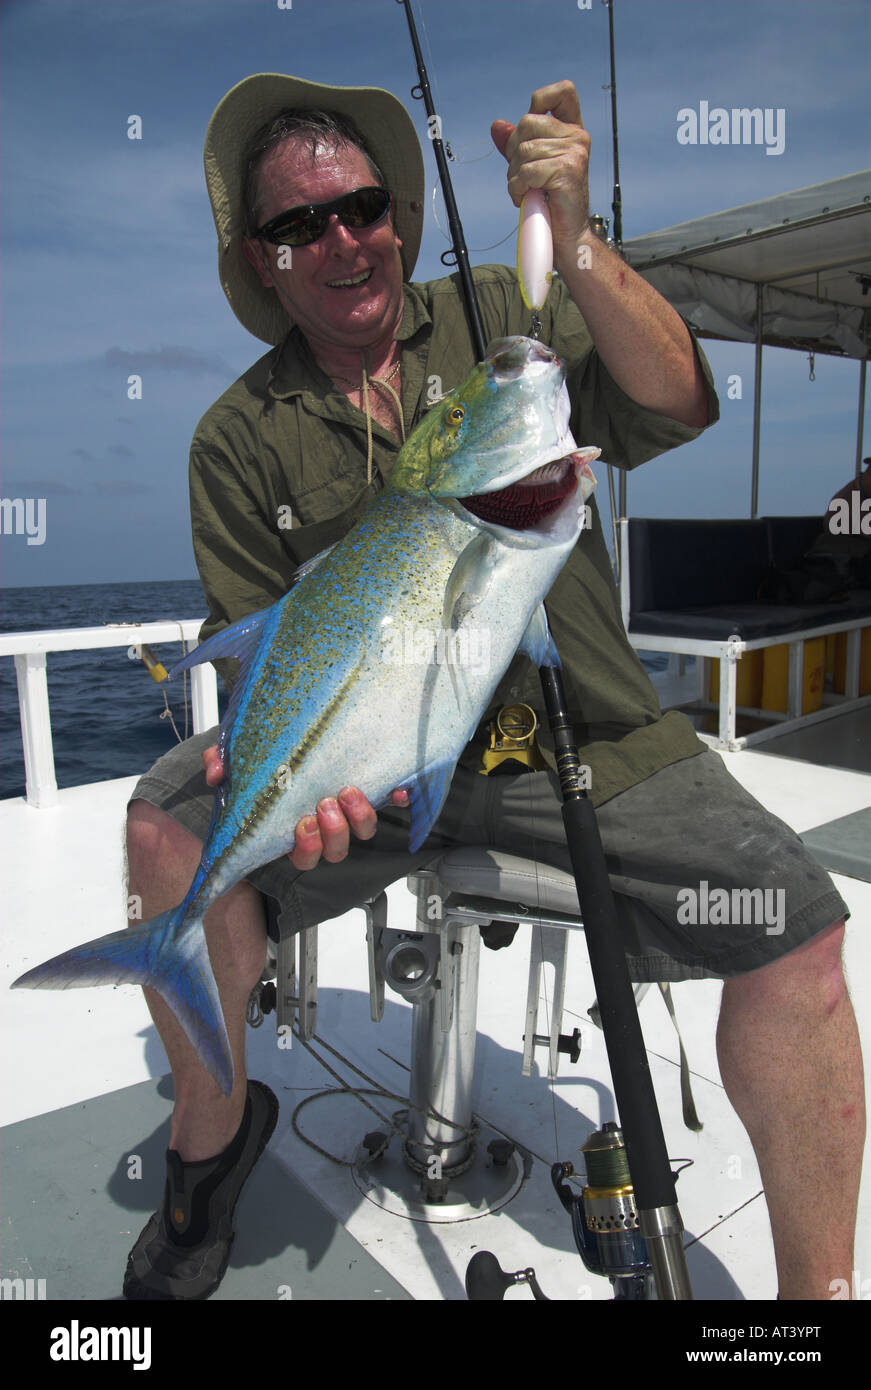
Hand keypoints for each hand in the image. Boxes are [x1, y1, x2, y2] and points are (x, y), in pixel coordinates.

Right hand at [201, 746, 408, 870]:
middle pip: (336, 849)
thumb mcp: (239, 761)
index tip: (303, 824)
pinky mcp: (371, 791)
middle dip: (334, 832)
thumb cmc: (267, 764)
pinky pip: (391, 801)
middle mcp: (325, 827)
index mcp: (295, 830)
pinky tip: (398, 787)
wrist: (290, 740)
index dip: (307, 848)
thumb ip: (221, 764)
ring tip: (349, 792)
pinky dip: (397, 796)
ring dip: (359, 817)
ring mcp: (349, 812)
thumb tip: (216, 771)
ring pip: (361, 832)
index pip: (304, 856)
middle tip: (326, 806)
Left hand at [491, 79, 591, 263]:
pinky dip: (518, 188)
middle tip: (523, 176)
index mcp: (572, 130)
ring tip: (527, 190)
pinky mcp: (567, 171)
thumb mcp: (530, 166)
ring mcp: (574, 152)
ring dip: (515, 175)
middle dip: (513, 152)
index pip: (562, 91)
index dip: (540, 100)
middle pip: (527, 123)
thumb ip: (515, 144)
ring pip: (523, 150)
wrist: (566, 235)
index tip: (530, 130)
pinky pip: (527, 171)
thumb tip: (496, 126)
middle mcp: (577, 137)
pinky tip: (526, 198)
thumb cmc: (550, 202)